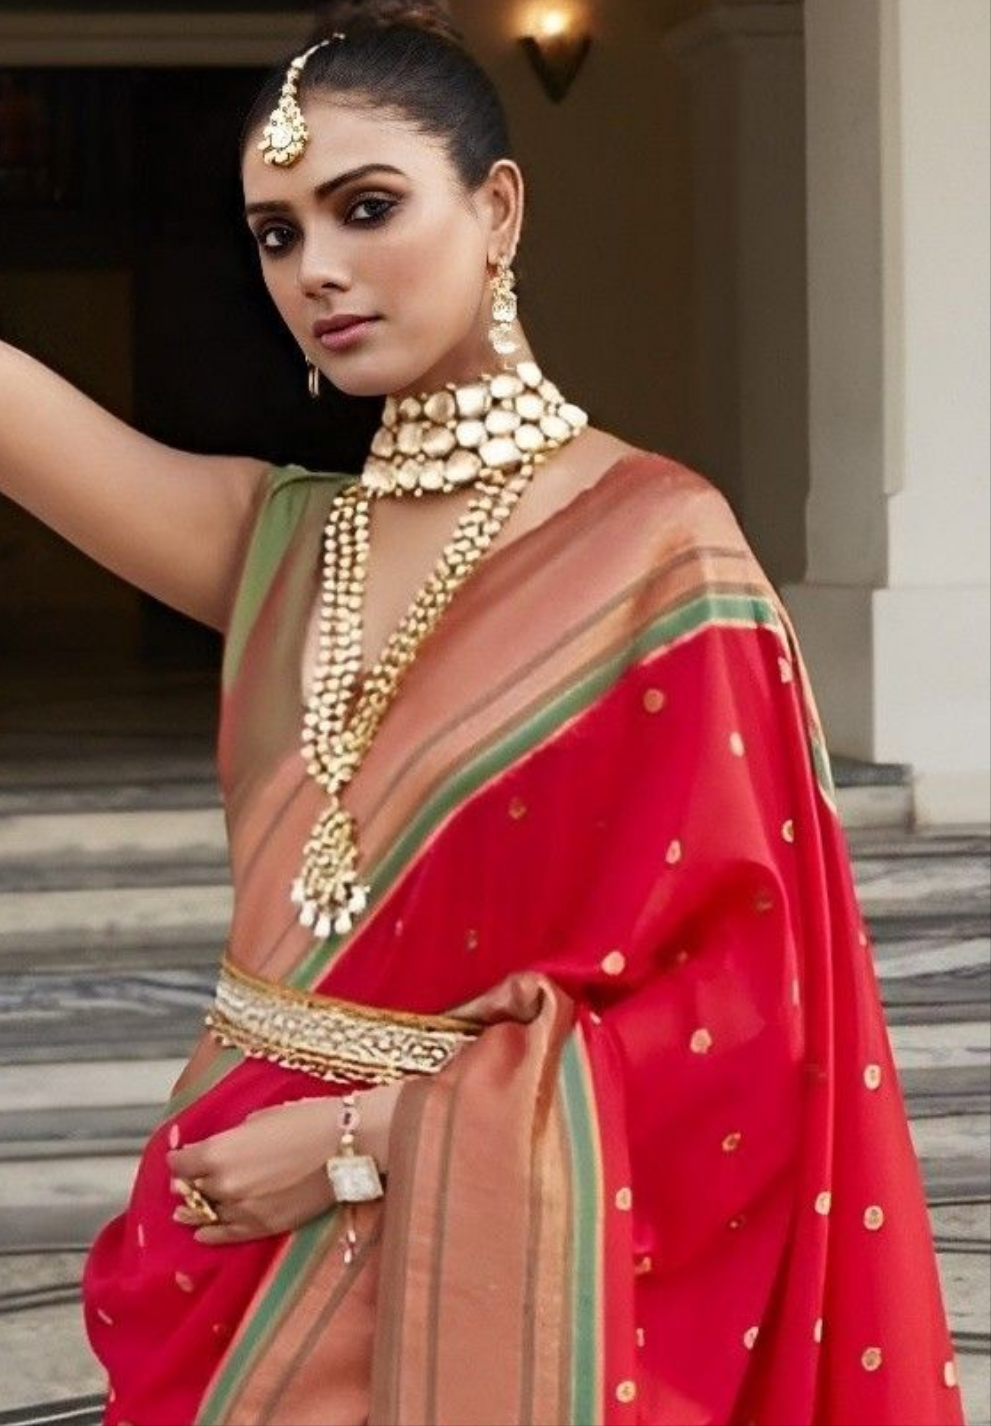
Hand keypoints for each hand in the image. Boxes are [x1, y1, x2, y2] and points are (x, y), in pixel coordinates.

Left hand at [166, 1082, 404, 1245]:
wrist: (346, 1145)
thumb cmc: (307, 1121)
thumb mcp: (260, 1117)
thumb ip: (233, 1137)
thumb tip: (221, 1147)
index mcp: (218, 1152)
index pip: (181, 1163)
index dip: (179, 1158)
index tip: (180, 1156)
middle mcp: (223, 1185)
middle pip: (191, 1189)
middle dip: (188, 1182)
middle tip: (185, 1179)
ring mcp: (243, 1210)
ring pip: (206, 1214)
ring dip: (195, 1209)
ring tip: (183, 1211)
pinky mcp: (264, 1226)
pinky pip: (228, 1235)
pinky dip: (213, 1233)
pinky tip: (203, 1232)